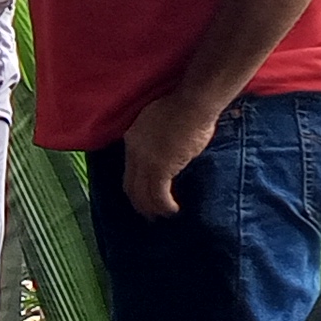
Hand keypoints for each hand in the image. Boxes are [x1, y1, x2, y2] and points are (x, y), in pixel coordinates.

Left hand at [119, 90, 226, 218]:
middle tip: (149, 214)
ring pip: (143, 193)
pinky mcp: (161, 168)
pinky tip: (173, 210)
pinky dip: (164, 206)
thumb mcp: (160, 121)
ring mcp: (145, 161)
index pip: (128, 171)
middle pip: (132, 185)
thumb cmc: (184, 107)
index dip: (134, 187)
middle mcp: (134, 151)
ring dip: (152, 208)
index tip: (142, 197)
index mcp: (132, 138)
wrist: (192, 103)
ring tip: (161, 216)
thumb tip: (165, 151)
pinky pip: (158, 195)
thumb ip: (157, 139)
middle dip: (140, 202)